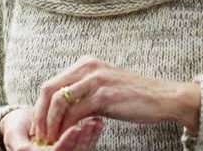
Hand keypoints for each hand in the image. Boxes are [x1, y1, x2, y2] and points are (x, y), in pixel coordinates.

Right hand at [1, 106, 104, 150]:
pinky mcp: (72, 149)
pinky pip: (85, 145)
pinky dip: (92, 134)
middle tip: (90, 124)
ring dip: (89, 136)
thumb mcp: (13, 136)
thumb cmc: (15, 129)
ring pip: (81, 150)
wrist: (22, 125)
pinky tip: (98, 122)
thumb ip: (19, 145)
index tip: (75, 128)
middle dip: (82, 139)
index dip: (66, 142)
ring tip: (95, 121)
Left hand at [30, 55, 191, 144]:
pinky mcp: (104, 96)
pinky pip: (75, 113)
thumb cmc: (134, 96)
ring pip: (59, 102)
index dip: (41, 107)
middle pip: (49, 90)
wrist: (162, 98)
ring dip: (51, 124)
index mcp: (86, 64)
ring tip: (51, 139)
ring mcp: (96, 80)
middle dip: (40, 115)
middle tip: (40, 134)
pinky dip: (66, 128)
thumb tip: (62, 108)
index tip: (40, 125)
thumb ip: (84, 91)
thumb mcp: (105, 86)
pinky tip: (67, 137)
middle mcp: (88, 67)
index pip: (52, 84)